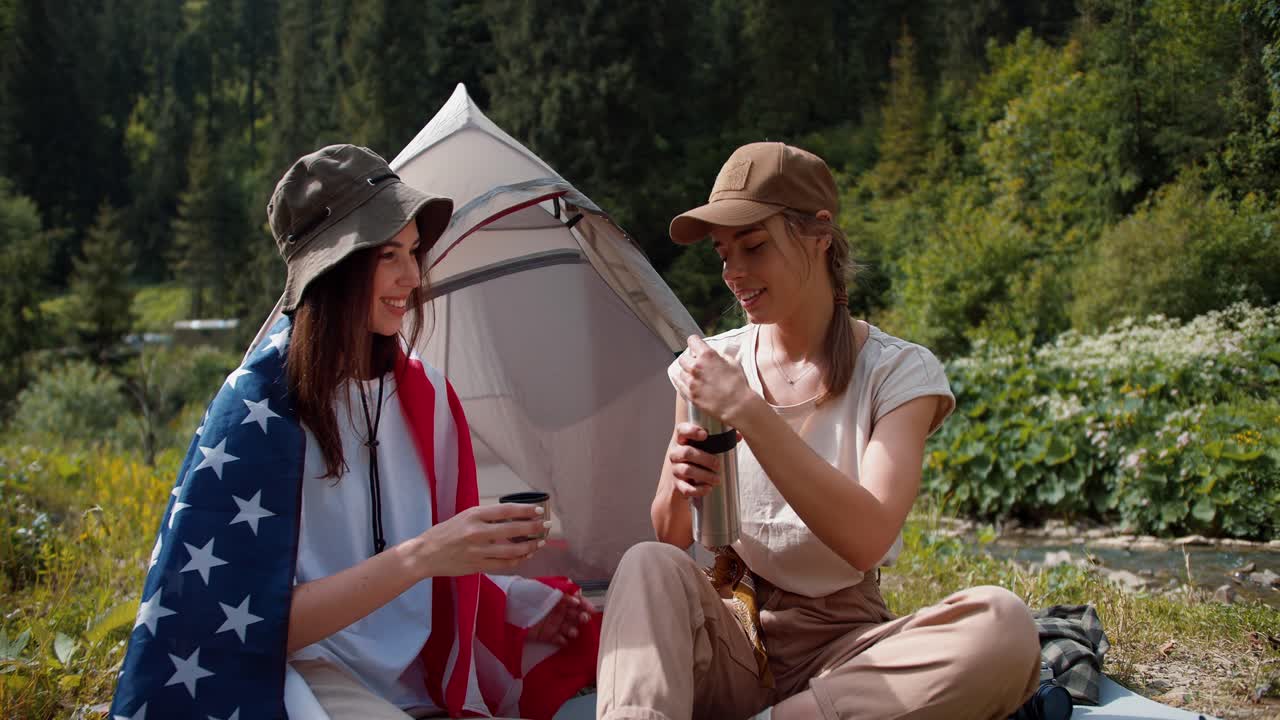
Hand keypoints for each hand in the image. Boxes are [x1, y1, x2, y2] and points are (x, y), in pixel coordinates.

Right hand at [410, 504, 549, 577]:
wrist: (425, 554)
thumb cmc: (446, 532)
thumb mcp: (464, 517)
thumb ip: (486, 517)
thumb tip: (513, 516)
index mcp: (473, 516)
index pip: (506, 510)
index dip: (525, 510)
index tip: (538, 510)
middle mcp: (477, 532)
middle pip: (513, 530)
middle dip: (533, 528)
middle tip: (545, 526)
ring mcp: (478, 551)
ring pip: (512, 551)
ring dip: (530, 547)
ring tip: (539, 543)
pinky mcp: (477, 566)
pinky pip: (504, 564)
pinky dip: (518, 560)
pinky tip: (525, 556)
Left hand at [527, 591, 596, 646]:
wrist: (507, 609)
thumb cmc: (527, 595)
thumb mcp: (545, 588)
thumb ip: (562, 590)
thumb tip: (578, 595)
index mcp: (557, 596)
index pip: (576, 600)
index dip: (584, 604)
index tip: (590, 610)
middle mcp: (556, 609)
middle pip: (574, 614)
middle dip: (581, 617)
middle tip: (583, 620)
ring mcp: (551, 623)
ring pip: (568, 627)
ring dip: (573, 629)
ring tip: (572, 632)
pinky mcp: (544, 635)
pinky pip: (558, 639)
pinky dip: (562, 640)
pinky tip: (564, 640)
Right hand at [667, 422, 720, 498]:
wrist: (680, 481)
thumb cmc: (695, 458)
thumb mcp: (703, 446)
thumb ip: (720, 439)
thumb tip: (738, 436)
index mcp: (682, 440)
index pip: (681, 430)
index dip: (691, 430)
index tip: (705, 434)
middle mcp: (675, 453)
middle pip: (686, 452)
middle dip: (705, 458)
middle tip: (718, 464)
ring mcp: (675, 469)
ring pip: (687, 470)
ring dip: (704, 475)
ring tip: (717, 479)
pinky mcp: (677, 485)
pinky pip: (686, 488)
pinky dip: (698, 490)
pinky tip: (708, 488)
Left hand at [672, 336, 754, 427]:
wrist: (737, 406)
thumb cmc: (738, 385)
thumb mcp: (733, 363)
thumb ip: (720, 356)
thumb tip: (714, 356)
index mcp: (707, 356)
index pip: (692, 341)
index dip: (694, 342)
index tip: (695, 345)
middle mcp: (696, 367)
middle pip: (683, 358)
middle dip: (689, 359)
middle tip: (695, 363)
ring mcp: (691, 381)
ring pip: (680, 372)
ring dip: (686, 372)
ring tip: (694, 376)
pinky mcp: (690, 394)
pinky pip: (679, 384)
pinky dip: (682, 381)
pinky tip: (687, 382)